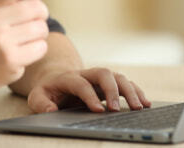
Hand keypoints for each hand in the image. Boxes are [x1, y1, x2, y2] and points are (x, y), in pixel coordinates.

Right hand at [0, 0, 54, 86]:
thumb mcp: (2, 12)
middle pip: (35, 7)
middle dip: (42, 13)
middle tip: (34, 21)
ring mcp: (1, 41)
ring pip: (41, 28)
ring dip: (41, 33)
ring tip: (27, 38)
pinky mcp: (11, 58)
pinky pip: (41, 47)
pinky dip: (39, 48)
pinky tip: (26, 50)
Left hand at [27, 68, 151, 112]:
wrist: (55, 78)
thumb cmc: (47, 91)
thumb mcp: (37, 97)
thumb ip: (41, 103)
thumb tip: (52, 110)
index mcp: (68, 77)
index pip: (81, 84)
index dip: (89, 95)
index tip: (98, 110)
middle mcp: (86, 74)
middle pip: (103, 73)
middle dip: (112, 90)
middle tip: (117, 109)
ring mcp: (98, 78)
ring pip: (117, 77)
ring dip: (130, 90)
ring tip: (139, 107)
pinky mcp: (108, 84)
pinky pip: (125, 83)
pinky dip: (137, 91)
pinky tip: (145, 103)